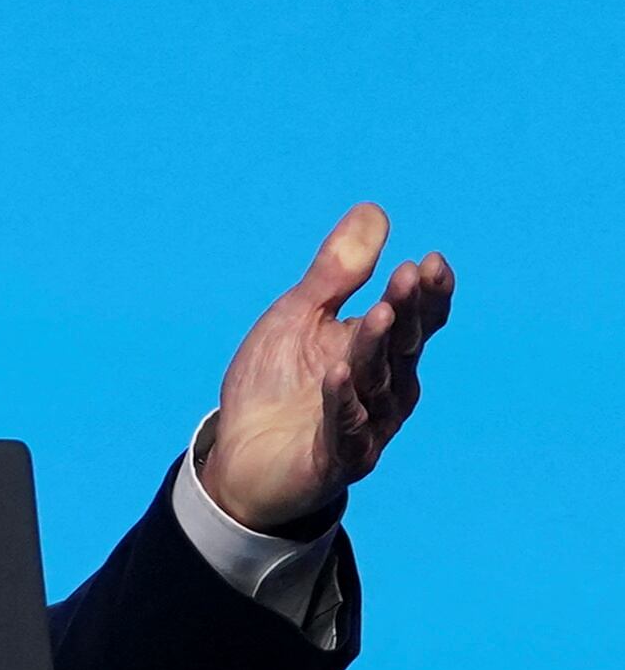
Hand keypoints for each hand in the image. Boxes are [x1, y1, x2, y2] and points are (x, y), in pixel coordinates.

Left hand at [197, 203, 454, 532]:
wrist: (240, 455)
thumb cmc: (275, 383)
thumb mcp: (298, 316)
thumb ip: (335, 273)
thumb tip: (374, 211)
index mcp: (381, 350)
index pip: (417, 318)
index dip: (426, 293)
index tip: (429, 261)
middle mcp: (386, 387)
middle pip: (404, 345)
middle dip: (409, 310)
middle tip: (411, 274)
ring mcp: (367, 425)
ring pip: (377, 382)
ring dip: (377, 348)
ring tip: (381, 312)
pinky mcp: (338, 459)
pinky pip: (345, 429)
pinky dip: (342, 402)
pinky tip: (336, 374)